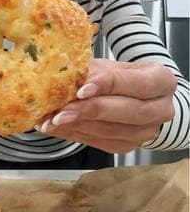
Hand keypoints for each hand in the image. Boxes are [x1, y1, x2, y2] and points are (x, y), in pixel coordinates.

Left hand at [35, 59, 176, 152]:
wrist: (132, 96)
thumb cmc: (120, 76)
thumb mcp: (109, 67)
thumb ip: (93, 71)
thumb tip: (66, 77)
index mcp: (161, 81)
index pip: (137, 83)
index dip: (109, 85)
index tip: (81, 89)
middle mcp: (161, 109)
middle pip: (127, 112)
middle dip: (89, 111)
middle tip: (59, 112)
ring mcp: (146, 132)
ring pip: (112, 132)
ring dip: (78, 126)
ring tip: (50, 120)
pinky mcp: (128, 146)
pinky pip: (101, 142)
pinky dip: (75, 134)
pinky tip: (56, 127)